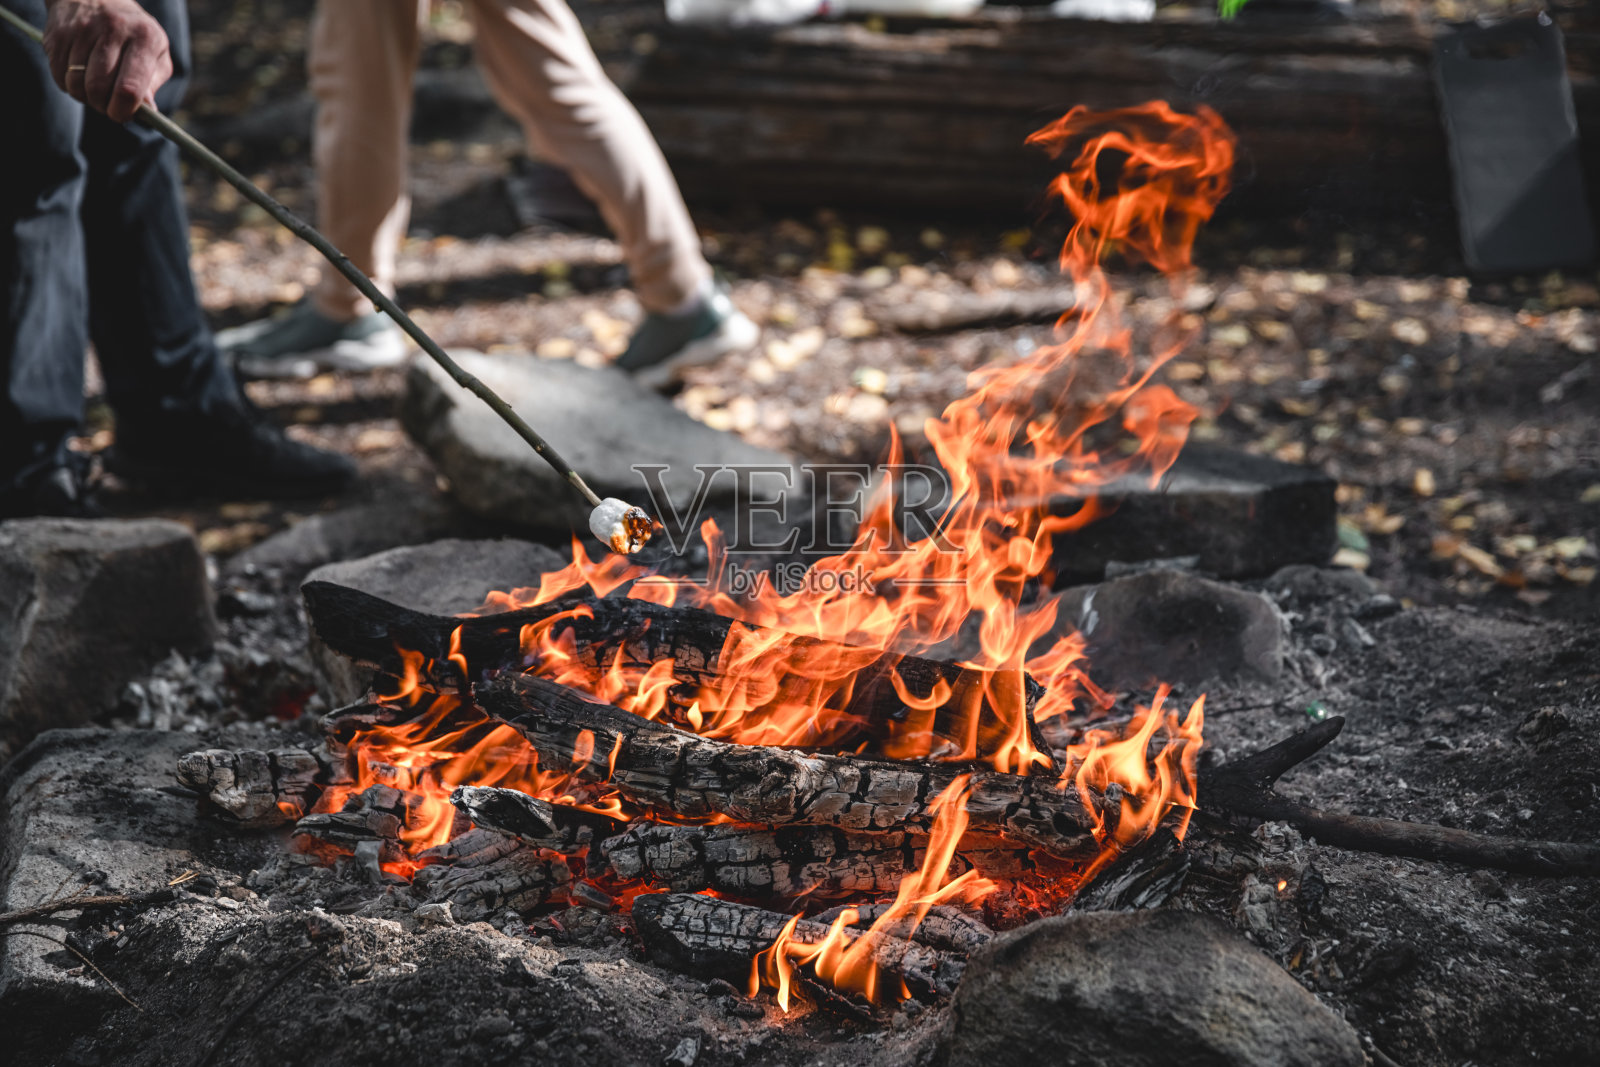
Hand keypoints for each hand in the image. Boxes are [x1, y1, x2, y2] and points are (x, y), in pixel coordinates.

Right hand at [43, 0, 171, 122]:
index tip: (122, 116)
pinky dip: (69, 85)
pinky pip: (59, 75)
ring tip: (95, 90)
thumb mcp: (155, 54)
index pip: (130, 87)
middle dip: (103, 106)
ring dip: (85, 97)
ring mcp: (82, 29)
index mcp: (145, 37)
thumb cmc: (133, 35)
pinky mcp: (58, 33)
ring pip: (76, 83)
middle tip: (108, 106)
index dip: (124, 110)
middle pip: (99, 87)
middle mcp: (113, 29)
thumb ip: (152, 83)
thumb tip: (147, 111)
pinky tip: (79, 76)